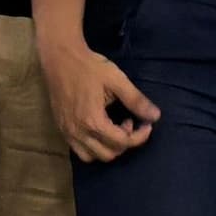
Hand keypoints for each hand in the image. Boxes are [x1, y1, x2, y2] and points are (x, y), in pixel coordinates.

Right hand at [39, 36, 160, 162]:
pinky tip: (100, 130)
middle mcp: (78, 132)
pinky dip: (93, 148)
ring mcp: (67, 132)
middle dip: (125, 142)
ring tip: (114, 127)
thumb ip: (136, 100)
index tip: (147, 124)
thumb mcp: (117, 80)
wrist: (60, 58)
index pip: (122, 142)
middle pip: (109, 154)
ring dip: (108, 148)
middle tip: (129, 121)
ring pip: (92, 157)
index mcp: (93, 121)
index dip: (140, 136)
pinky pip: (79, 151)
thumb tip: (155, 116)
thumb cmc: (89, 67)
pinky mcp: (61, 129)